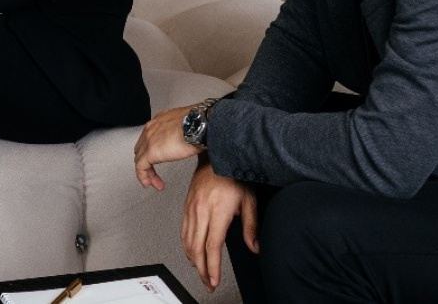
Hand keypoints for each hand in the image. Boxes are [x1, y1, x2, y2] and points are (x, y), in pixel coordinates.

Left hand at [133, 104, 200, 189]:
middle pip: (142, 149)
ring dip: (147, 173)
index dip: (152, 151)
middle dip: (148, 162)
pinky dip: (144, 177)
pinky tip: (148, 184)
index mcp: (160, 121)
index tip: (159, 159)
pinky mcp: (150, 152)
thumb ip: (185, 134)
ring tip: (154, 182)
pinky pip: (140, 168)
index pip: (149, 138)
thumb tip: (191, 142)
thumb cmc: (200, 125)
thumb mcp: (190, 128)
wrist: (199, 126)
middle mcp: (151, 129)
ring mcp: (149, 140)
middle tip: (155, 174)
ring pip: (140, 159)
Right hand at [182, 160, 258, 292]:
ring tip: (200, 271)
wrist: (214, 155)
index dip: (212, 266)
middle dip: (201, 269)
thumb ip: (251, 226)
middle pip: (196, 248)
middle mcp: (201, 210)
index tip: (213, 279)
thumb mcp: (248, 200)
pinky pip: (182, 230)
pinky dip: (185, 245)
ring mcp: (191, 208)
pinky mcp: (186, 205)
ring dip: (192, 260)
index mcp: (217, 211)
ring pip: (187, 241)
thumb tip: (254, 246)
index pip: (212, 246)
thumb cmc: (232, 174)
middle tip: (207, 282)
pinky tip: (191, 252)